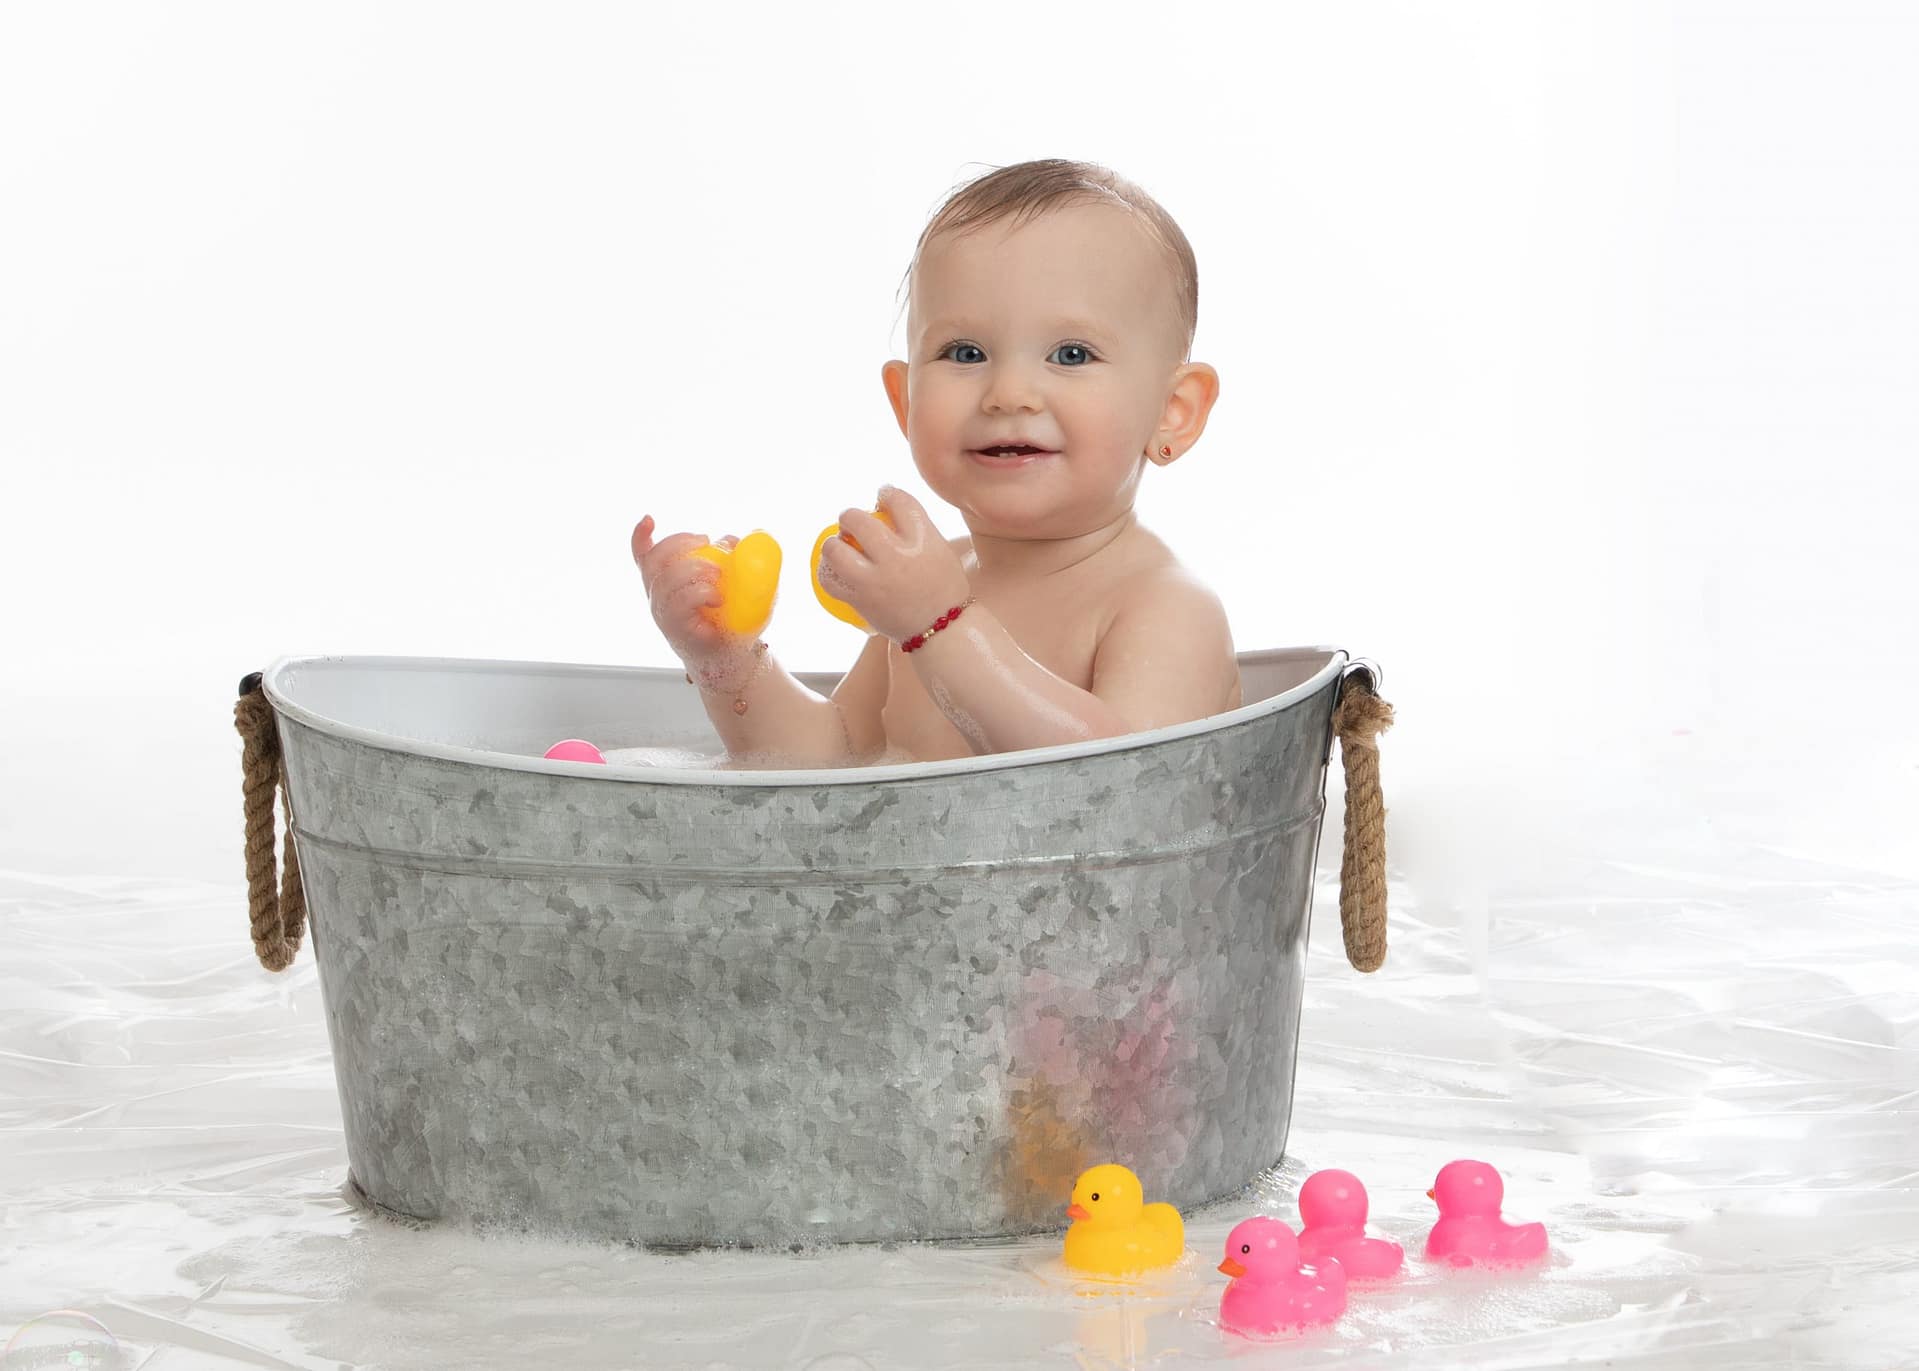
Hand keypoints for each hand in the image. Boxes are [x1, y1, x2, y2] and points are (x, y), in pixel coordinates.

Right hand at [630, 515, 746, 666]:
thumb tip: (733, 540)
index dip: (640, 537)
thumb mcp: (735, 585)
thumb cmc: (731, 620)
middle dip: (677, 543)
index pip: (644, 558)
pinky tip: (718, 596)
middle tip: (706, 540)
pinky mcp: (676, 629)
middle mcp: (659, 598)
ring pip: (666, 580)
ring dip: (694, 568)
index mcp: (666, 584)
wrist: (735, 659)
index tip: (649, 519)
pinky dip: (701, 592)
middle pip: (653, 562)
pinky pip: (680, 602)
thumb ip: (731, 562)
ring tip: (718, 574)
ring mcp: (664, 614)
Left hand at [816, 486, 971, 644]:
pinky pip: (829, 581)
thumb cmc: (944, 588)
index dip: (886, 493)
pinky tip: (833, 569)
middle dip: (850, 516)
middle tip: (852, 523)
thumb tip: (884, 509)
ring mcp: (875, 580)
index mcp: (922, 539)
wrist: (944, 630)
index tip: (882, 496)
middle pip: (858, 520)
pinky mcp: (861, 600)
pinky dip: (826, 572)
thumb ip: (916, 528)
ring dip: (833, 543)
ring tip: (839, 546)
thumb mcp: (940, 549)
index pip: (898, 500)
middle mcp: (897, 556)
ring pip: (835, 549)